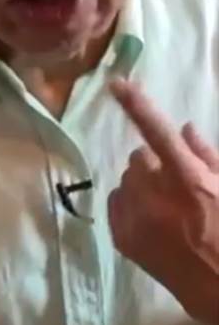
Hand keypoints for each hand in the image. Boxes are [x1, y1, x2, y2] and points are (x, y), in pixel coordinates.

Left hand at [109, 79, 218, 324]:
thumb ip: (208, 156)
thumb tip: (184, 127)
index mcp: (190, 181)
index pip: (158, 133)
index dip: (136, 105)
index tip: (116, 83)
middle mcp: (157, 198)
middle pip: (138, 159)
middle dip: (154, 165)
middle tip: (174, 182)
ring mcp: (137, 221)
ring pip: (125, 182)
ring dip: (142, 185)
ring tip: (166, 205)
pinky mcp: (123, 240)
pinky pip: (115, 204)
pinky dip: (130, 205)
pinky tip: (152, 220)